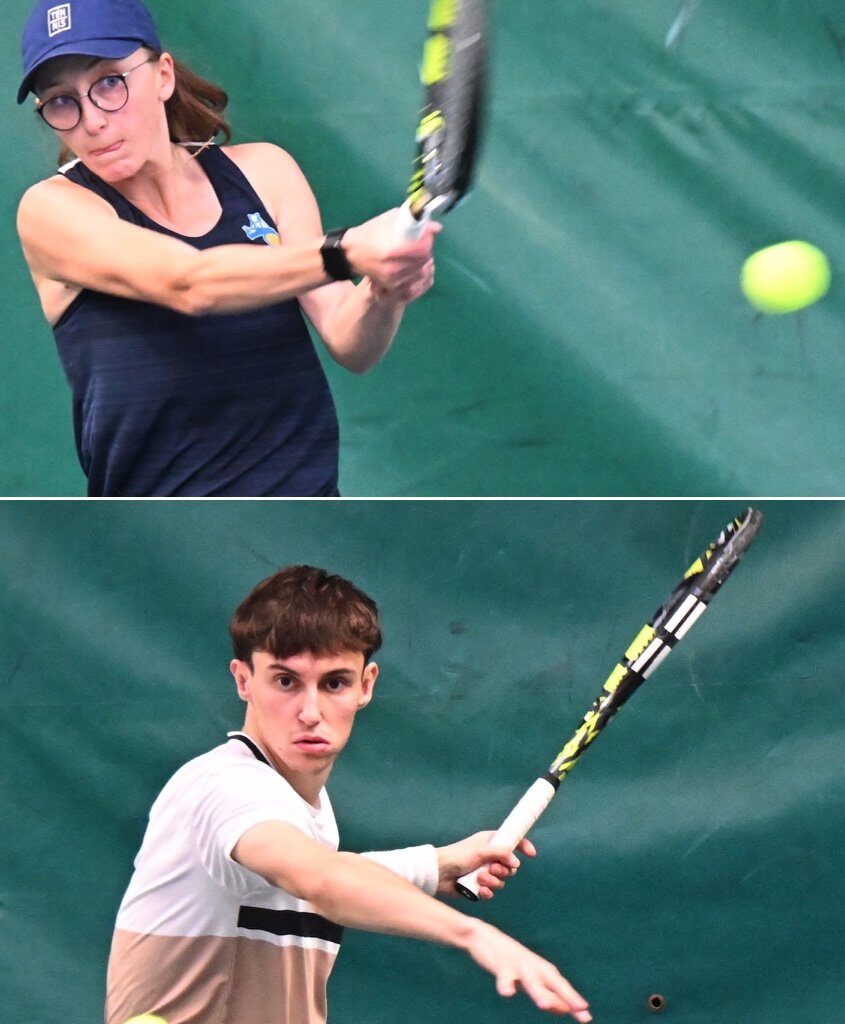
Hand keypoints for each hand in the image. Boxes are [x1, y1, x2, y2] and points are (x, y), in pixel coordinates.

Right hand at [343, 209, 439, 301]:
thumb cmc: (371, 232)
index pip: (423, 249)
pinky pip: (413, 280)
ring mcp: (393, 280)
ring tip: (413, 254)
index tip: (425, 236)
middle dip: (425, 251)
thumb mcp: (390, 220)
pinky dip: (415, 271)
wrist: (351, 253)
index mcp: (393, 250)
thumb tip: (437, 228)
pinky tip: (409, 264)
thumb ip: (415, 222)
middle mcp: (394, 268)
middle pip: (424, 261)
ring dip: (421, 262)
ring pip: (420, 271)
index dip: (427, 241)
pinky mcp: (392, 286)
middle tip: (420, 244)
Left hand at [436, 832, 536, 899]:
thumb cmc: (458, 856)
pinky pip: (492, 891)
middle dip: (503, 870)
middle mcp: (489, 856)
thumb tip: (516, 863)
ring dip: (493, 881)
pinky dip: (487, 891)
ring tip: (480, 878)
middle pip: (510, 866)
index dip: (523, 846)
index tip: (531, 854)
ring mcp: (485, 872)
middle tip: (492, 869)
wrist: (439, 873)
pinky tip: (480, 890)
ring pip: (501, 881)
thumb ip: (501, 854)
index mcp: (490, 842)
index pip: (512, 842)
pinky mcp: (479, 886)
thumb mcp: (481, 851)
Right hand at [465, 920, 591, 1020]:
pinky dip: (505, 985)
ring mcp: (516, 965)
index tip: (586, 1016)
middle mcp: (532, 966)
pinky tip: (508, 993)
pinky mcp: (499, 964)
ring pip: (530, 980)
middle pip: (552, 982)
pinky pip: (503, 977)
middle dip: (566, 995)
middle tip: (581, 1008)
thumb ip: (547, 993)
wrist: (484, 936)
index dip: (573, 1000)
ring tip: (546, 1003)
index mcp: (540, 970)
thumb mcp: (531, 978)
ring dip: (539, 991)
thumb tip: (566, 1010)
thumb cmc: (512, 961)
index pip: (560, 987)